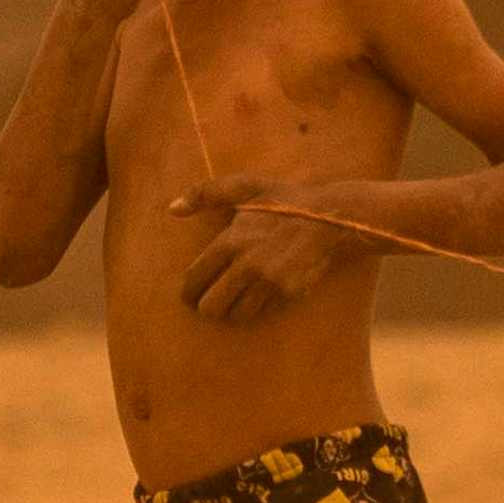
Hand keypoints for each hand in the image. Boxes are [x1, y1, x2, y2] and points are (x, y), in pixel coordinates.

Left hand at [168, 177, 374, 325]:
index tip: (190, 295)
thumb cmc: (284, 201)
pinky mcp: (288, 294)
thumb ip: (205, 194)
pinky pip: (262, 313)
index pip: (194, 280)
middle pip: (210, 307)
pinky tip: (259, 296)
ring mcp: (268, 283)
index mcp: (231, 241)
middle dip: (207, 306)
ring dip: (233, 310)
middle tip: (210, 303)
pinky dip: (257, 308)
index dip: (188, 292)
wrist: (331, 218)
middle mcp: (246, 266)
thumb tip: (172, 209)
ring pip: (236, 315)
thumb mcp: (246, 187)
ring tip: (234, 302)